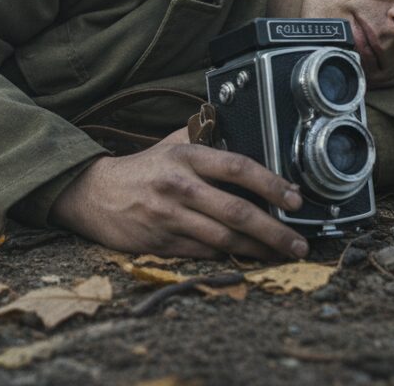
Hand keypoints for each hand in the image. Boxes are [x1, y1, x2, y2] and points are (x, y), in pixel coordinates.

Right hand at [48, 128, 308, 259]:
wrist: (94, 194)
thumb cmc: (141, 170)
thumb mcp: (170, 144)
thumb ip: (204, 139)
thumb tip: (243, 134)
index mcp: (186, 157)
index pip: (237, 167)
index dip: (271, 183)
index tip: (295, 198)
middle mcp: (179, 186)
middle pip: (237, 211)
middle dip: (275, 230)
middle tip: (299, 242)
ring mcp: (170, 217)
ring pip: (224, 239)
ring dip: (258, 250)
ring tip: (282, 254)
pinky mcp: (162, 242)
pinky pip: (204, 253)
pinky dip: (230, 258)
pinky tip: (248, 259)